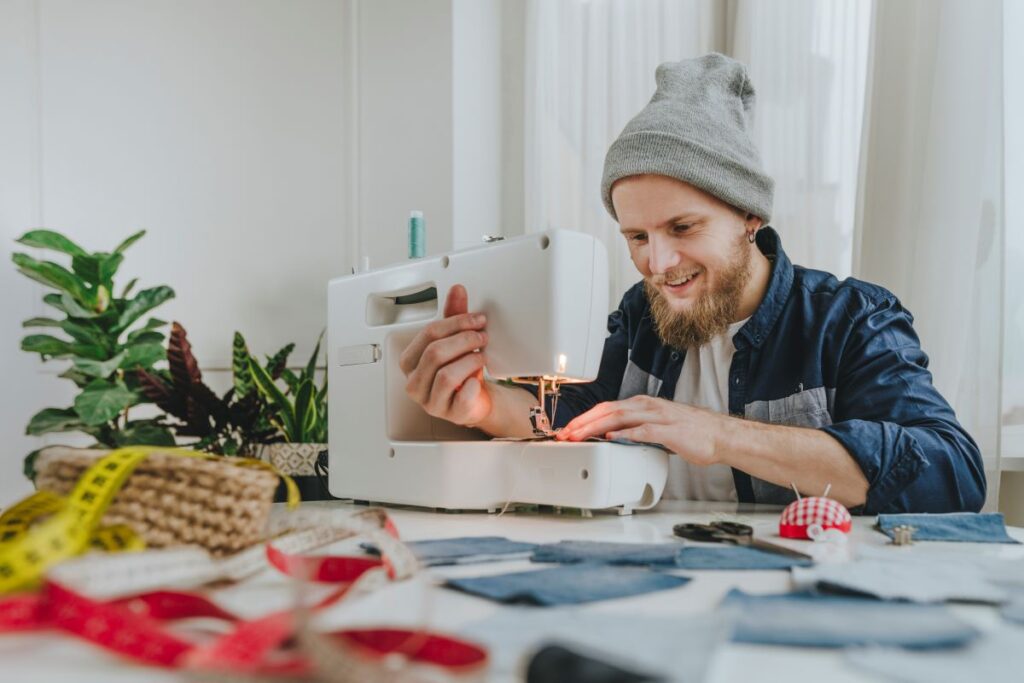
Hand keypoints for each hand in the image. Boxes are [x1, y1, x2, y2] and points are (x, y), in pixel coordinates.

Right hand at [398, 284, 491, 426]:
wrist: (475, 399)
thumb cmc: (461, 371)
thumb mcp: (456, 341)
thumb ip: (454, 316)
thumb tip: (457, 290)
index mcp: (410, 361)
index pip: (428, 334)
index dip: (455, 323)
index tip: (476, 319)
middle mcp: (414, 382)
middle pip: (435, 353)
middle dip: (463, 340)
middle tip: (481, 335)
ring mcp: (430, 402)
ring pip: (446, 376)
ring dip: (469, 360)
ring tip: (481, 355)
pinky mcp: (449, 414)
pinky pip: (460, 399)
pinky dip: (472, 386)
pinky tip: (477, 380)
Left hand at [554, 395, 725, 465]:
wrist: (720, 435)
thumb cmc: (691, 433)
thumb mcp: (657, 426)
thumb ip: (636, 429)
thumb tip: (614, 437)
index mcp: (643, 405)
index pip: (607, 408)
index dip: (585, 418)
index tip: (569, 430)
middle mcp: (648, 406)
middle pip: (608, 410)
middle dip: (583, 422)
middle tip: (565, 434)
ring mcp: (658, 417)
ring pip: (620, 417)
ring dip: (596, 427)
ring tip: (579, 436)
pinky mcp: (669, 431)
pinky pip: (643, 431)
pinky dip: (625, 434)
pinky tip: (611, 438)